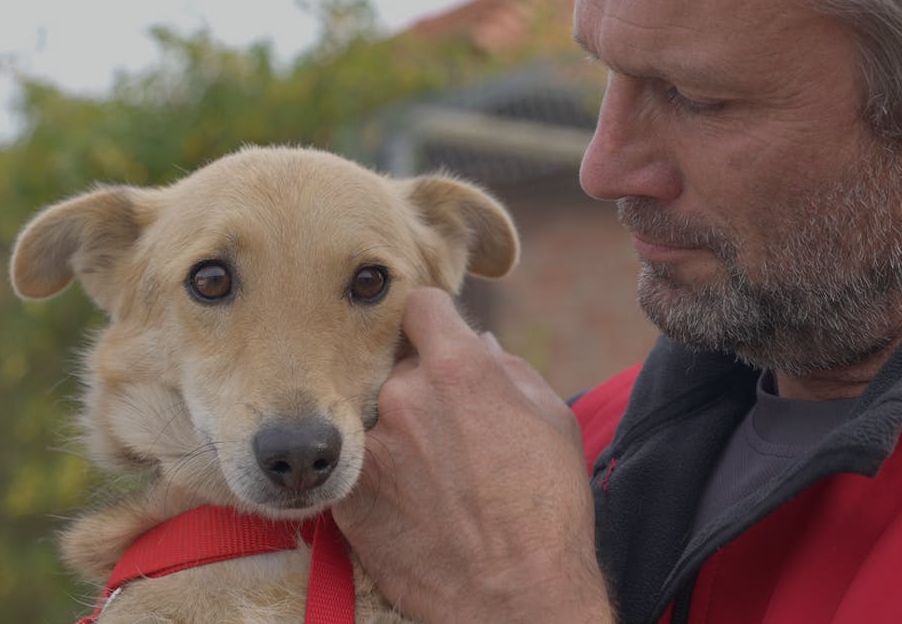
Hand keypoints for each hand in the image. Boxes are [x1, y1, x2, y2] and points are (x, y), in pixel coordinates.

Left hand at [335, 288, 612, 622]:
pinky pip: (358, 467)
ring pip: (377, 419)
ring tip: (433, 478)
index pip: (421, 307)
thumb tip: (478, 345)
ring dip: (397, 436)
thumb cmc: (548, 509)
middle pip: (398, 367)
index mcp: (458, 368)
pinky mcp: (349, 497)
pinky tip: (410, 505)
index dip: (432, 321)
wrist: (516, 597)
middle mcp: (405, 397)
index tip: (437, 340)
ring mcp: (371, 448)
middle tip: (450, 431)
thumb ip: (508, 370)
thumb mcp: (552, 420)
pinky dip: (377, 479)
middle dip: (421, 388)